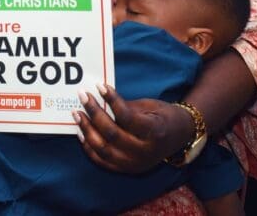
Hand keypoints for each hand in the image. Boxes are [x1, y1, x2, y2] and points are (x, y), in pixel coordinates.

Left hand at [74, 84, 191, 172]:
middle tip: (83, 96)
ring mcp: (135, 164)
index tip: (99, 86)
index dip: (111, 101)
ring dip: (87, 130)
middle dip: (94, 113)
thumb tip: (100, 98)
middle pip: (112, 133)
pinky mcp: (127, 170)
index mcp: (155, 132)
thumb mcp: (150, 106)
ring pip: (103, 149)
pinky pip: (102, 161)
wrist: (179, 137)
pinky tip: (81, 132)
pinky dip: (89, 148)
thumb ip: (126, 106)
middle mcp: (145, 152)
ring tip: (77, 114)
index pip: (127, 117)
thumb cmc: (164, 116)